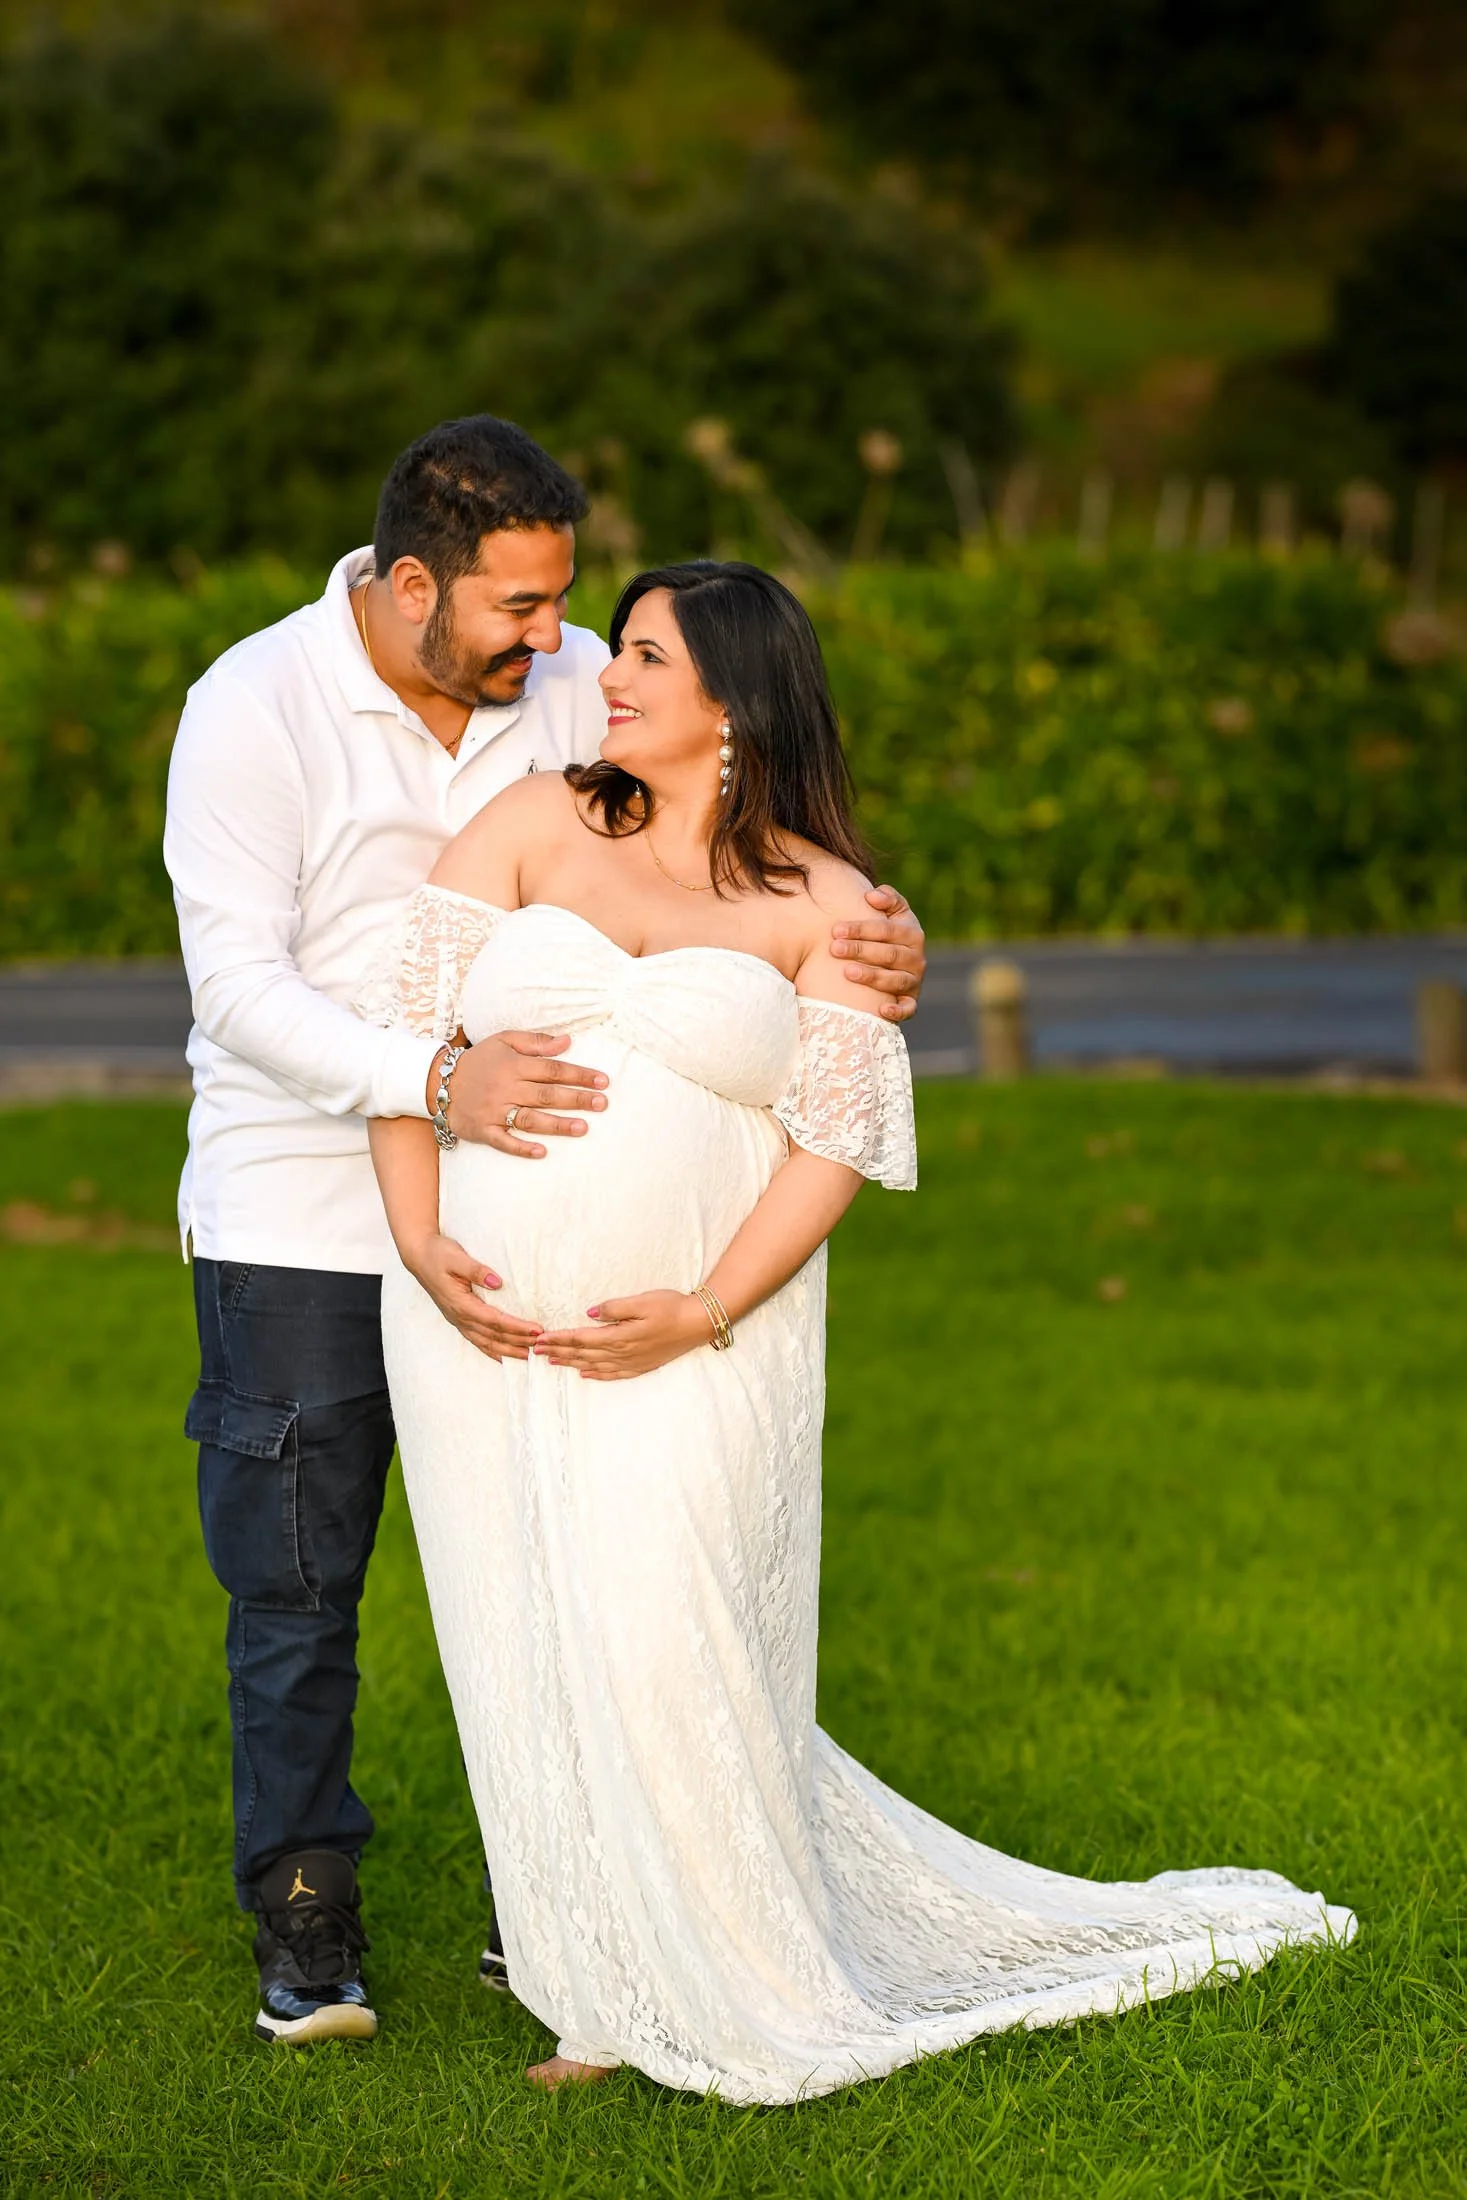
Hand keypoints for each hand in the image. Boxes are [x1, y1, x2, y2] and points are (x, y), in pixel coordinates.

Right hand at [405, 1232, 542, 1360]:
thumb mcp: (456, 1257)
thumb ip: (475, 1270)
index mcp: (460, 1303)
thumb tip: (496, 1282)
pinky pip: (477, 1341)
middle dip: (517, 1341)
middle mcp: (459, 1316)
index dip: (516, 1327)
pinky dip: (492, 1351)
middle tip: (541, 1345)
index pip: (494, 1320)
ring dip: (507, 1351)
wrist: (419, 1257)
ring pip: (485, 1343)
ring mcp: (458, 1320)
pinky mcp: (459, 1319)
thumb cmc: (438, 1254)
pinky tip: (504, 1356)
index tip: (536, 1329)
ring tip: (528, 1356)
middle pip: (493, 1336)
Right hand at [436, 1031, 608, 1157]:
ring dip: (557, 1125)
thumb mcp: (504, 1041)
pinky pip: (504, 1141)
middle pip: (546, 1095)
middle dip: (576, 1099)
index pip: (552, 1069)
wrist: (438, 1083)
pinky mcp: (483, 1130)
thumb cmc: (479, 1061)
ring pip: (530, 1119)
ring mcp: (494, 1111)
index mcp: (513, 1065)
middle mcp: (505, 1088)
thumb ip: (536, 1042)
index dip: (579, 1074)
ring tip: (582, 1128)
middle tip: (602, 1104)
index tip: (603, 1081)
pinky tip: (542, 1152)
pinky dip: (522, 1148)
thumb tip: (567, 1041)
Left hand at [534, 1291, 710, 1380]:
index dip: (558, 1339)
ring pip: (594, 1365)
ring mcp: (632, 1362)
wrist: (698, 1324)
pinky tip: (585, 1374)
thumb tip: (589, 1313)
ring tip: (552, 1362)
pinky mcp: (641, 1366)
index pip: (580, 1339)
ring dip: (571, 1363)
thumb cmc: (671, 1307)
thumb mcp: (642, 1301)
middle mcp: (622, 1353)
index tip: (539, 1339)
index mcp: (619, 1336)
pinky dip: (596, 1375)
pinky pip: (612, 1374)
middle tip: (534, 1351)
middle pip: (583, 1354)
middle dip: (558, 1352)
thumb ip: (614, 1308)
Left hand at [830, 885, 925, 1022]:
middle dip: (860, 950)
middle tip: (834, 949)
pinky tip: (881, 1009)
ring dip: (872, 976)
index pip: (887, 930)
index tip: (836, 930)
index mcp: (913, 934)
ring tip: (847, 972)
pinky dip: (897, 1011)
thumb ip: (887, 898)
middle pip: (888, 954)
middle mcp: (917, 958)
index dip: (861, 928)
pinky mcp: (910, 1001)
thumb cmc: (886, 934)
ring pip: (895, 980)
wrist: (895, 961)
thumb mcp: (893, 913)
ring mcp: (914, 981)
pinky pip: (908, 1008)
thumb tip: (871, 896)